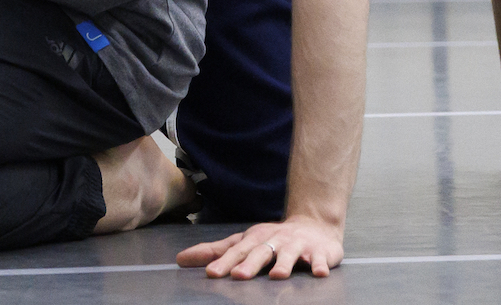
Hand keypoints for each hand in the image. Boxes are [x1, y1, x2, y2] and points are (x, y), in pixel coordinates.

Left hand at [176, 214, 343, 278]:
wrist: (315, 225)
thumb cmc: (272, 239)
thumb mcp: (244, 242)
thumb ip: (215, 252)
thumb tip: (180, 260)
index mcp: (256, 239)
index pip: (237, 251)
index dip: (224, 262)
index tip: (210, 274)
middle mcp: (275, 240)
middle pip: (261, 252)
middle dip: (250, 264)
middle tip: (238, 276)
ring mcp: (298, 246)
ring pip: (290, 255)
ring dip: (284, 264)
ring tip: (277, 276)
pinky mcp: (320, 252)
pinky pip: (321, 259)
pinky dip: (320, 265)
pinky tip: (319, 273)